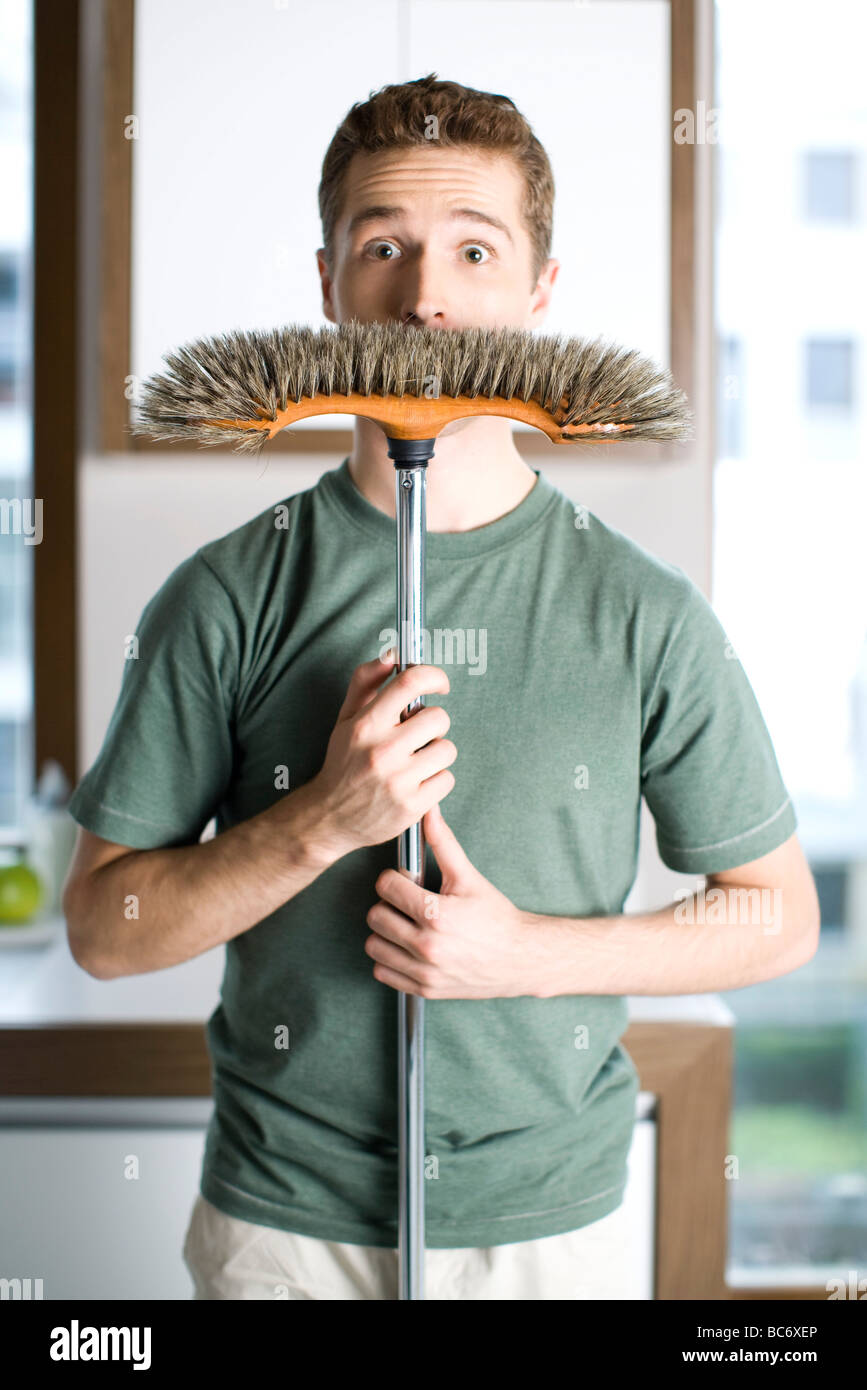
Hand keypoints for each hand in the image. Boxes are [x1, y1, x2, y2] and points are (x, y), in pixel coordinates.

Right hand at [307, 653, 457, 861]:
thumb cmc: (344, 762)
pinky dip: (437, 781)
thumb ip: (366, 681)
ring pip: (447, 750)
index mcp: (366, 724)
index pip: (409, 683)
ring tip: (416, 761)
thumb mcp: (346, 718)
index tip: (440, 685)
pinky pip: (447, 780)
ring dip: (437, 754)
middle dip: (434, 725)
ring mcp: (398, 780)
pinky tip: (417, 783)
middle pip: (438, 718)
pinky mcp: (412, 806)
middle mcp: (382, 751)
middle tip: (419, 735)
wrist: (329, 817)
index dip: (433, 676)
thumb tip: (394, 654)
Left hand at [364, 803, 542, 998]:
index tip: (404, 882)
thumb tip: (429, 811)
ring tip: (405, 925)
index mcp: (436, 914)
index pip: (385, 887)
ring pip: (374, 945)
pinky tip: (406, 947)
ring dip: (385, 933)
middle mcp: (427, 945)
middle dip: (387, 905)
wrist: (519, 958)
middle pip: (376, 916)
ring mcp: (424, 971)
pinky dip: (389, 959)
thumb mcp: (468, 878)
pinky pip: (382, 972)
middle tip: (405, 903)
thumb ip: (443, 843)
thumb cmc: (495, 917)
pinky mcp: (424, 989)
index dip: (393, 880)